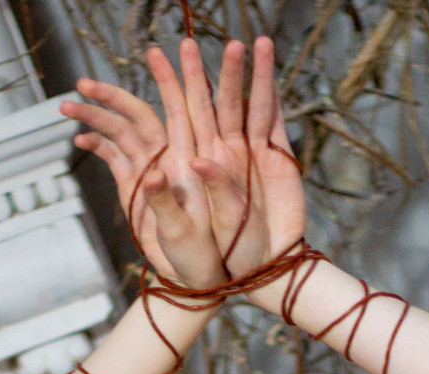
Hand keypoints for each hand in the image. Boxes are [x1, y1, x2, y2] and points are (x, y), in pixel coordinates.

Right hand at [61, 70, 225, 288]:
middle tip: (81, 81)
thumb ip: (169, 201)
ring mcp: (149, 171)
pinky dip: (97, 146)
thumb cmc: (203, 256)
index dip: (167, 81)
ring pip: (120, 133)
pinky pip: (114, 158)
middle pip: (137, 114)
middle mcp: (167, 158)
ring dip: (94, 117)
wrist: (195, 278)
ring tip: (66, 105)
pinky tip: (78, 140)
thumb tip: (156, 173)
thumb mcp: (187, 230)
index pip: (176, 110)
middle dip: (110, 96)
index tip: (154, 54)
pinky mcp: (136, 188)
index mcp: (187, 161)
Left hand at [171, 36, 305, 279]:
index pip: (177, 115)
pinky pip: (272, 124)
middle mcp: (219, 155)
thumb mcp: (177, 233)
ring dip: (249, 77)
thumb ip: (165, 202)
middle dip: (205, 71)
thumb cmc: (204, 261)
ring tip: (254, 44)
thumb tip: (151, 177)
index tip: (158, 52)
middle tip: (196, 39)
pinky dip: (272, 100)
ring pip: (246, 106)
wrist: (246, 279)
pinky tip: (270, 77)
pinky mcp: (276, 166)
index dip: (168, 84)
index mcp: (191, 165)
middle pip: (211, 103)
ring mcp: (248, 158)